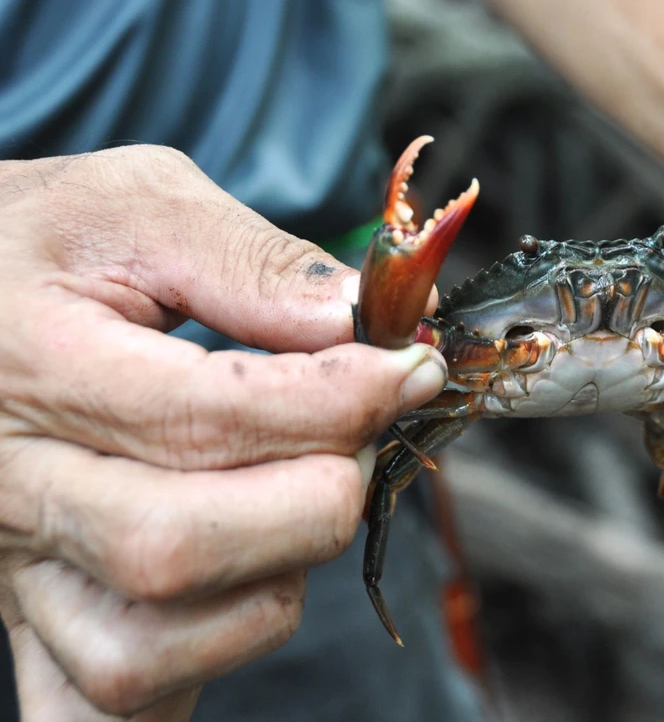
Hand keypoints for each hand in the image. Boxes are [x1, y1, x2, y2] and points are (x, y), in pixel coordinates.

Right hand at [0, 147, 445, 719]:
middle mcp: (11, 484)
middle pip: (175, 547)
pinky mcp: (29, 610)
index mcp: (32, 362)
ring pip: (141, 652)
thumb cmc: (40, 242)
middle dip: (315, 499)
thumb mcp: (137, 205)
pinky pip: (91, 705)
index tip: (409, 370)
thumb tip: (362, 320)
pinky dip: (184, 679)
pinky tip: (238, 606)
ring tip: (296, 502)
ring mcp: (14, 564)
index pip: (205, 414)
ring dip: (266, 588)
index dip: (337, 401)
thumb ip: (253, 260)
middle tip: (361, 441)